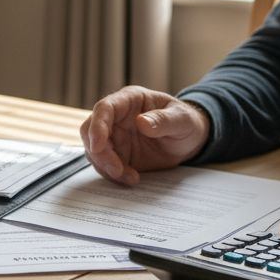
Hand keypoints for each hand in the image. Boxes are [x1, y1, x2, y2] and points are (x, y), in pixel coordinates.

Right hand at [80, 85, 210, 184]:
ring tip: (131, 177)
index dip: (97, 126)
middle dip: (100, 153)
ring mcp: (114, 136)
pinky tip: (131, 178)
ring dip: (107, 168)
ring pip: (95, 151)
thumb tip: (141, 122)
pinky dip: (114, 175)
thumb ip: (163, 120)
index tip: (98, 147)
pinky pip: (105, 165)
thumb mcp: (182, 120)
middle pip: (91, 131)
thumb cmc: (186, 122)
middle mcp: (117, 117)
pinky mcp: (117, 154)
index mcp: (130, 100)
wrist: (188, 140)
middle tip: (117, 170)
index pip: (105, 108)